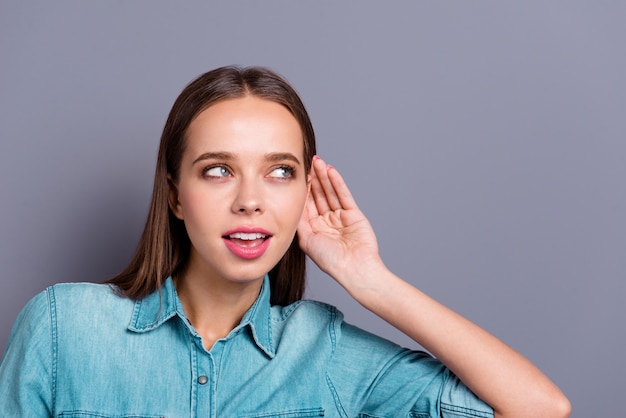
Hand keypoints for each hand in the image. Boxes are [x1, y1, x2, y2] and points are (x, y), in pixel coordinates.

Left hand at [298, 156, 382, 288]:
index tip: (297, 175)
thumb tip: (290, 203)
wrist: (354, 269)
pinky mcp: (353, 214)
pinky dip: (337, 183)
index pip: (306, 204)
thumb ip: (299, 221)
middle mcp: (326, 221)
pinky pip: (343, 195)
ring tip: (318, 161)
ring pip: (330, 192)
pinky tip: (331, 171)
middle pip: (318, 195)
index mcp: (314, 229)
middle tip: (308, 162)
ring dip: (324, 177)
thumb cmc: (330, 260)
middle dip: (313, 179)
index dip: (302, 189)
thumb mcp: (307, 240)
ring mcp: (340, 217)